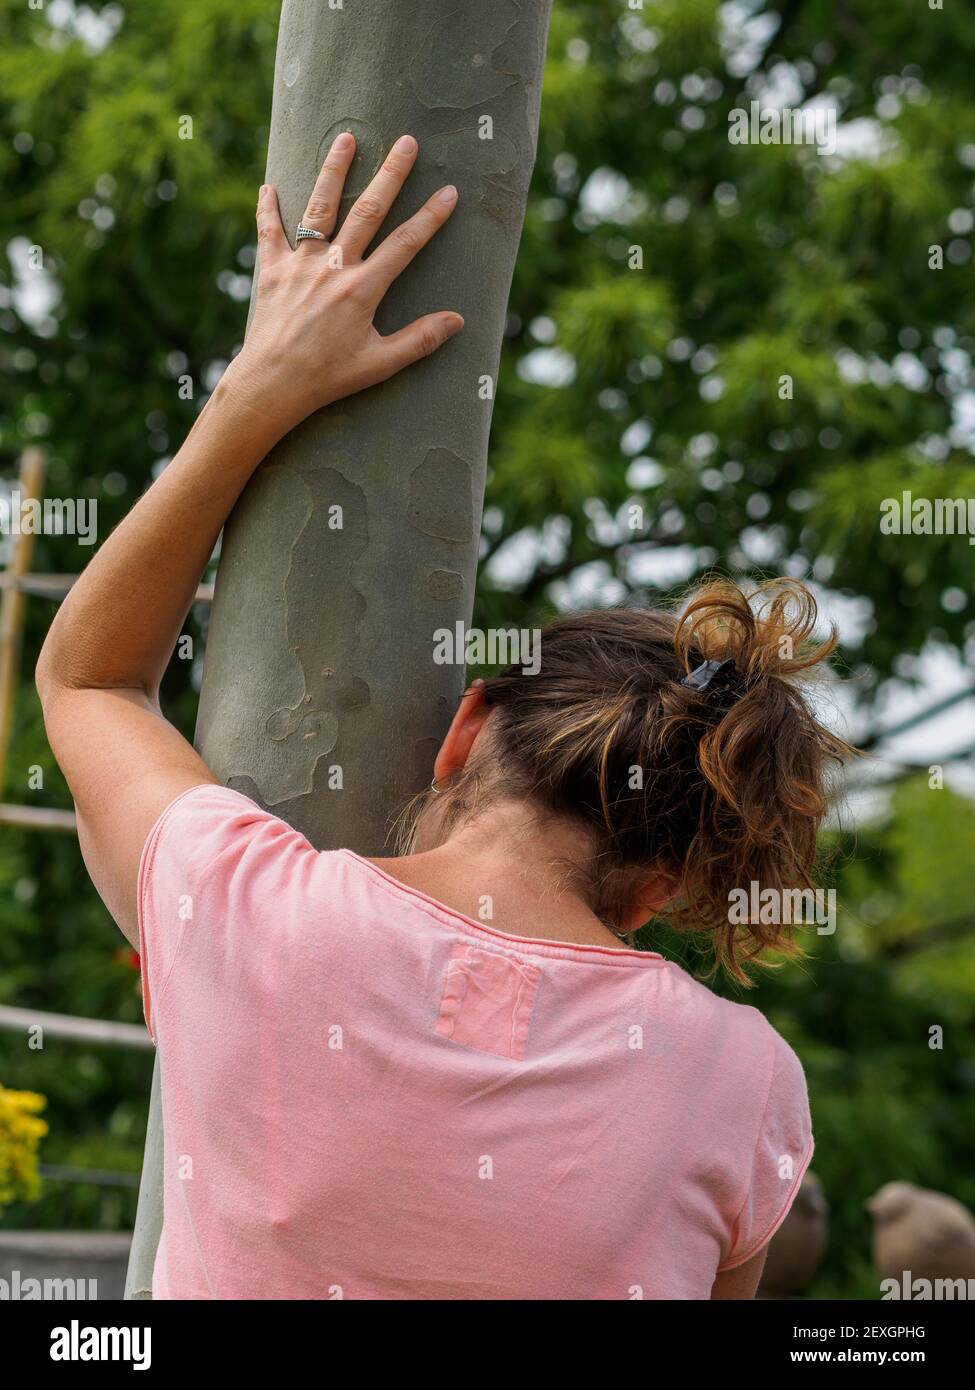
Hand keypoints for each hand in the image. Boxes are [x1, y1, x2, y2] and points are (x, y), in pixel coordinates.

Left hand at [229, 132, 462, 430]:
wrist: (273, 383)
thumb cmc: (329, 378)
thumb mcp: (380, 364)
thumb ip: (419, 340)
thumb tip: (457, 321)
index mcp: (363, 289)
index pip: (405, 244)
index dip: (430, 217)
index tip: (448, 192)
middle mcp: (334, 267)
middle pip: (368, 211)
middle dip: (391, 174)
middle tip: (407, 143)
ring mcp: (301, 264)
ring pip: (320, 207)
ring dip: (335, 170)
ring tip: (346, 138)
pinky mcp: (272, 270)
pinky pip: (270, 232)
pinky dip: (268, 209)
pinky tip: (269, 187)